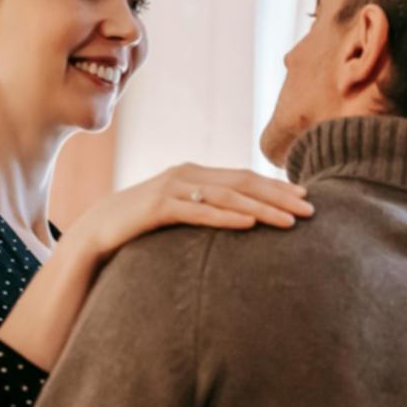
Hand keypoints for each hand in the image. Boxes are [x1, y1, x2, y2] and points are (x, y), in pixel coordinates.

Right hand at [76, 163, 313, 259]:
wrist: (95, 232)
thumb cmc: (141, 228)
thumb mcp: (179, 215)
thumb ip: (206, 212)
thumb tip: (242, 221)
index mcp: (196, 174)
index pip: (245, 177)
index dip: (277, 186)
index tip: (306, 197)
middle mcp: (188, 174)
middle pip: (243, 181)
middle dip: (279, 195)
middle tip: (310, 209)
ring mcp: (172, 188)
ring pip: (226, 195)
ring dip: (262, 207)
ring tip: (289, 221)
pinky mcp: (157, 206)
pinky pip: (198, 211)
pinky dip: (225, 216)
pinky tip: (249, 223)